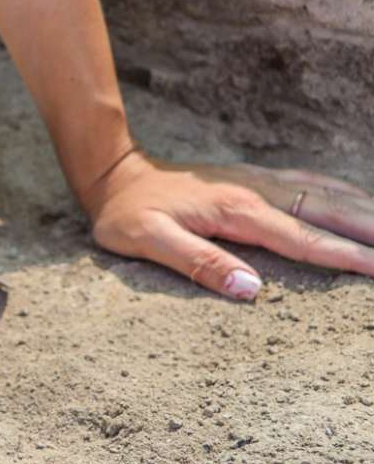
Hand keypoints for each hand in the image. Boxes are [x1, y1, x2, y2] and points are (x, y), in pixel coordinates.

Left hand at [87, 152, 373, 299]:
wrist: (116, 175)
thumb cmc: (127, 214)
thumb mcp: (147, 242)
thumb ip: (197, 263)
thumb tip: (250, 289)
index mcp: (237, 211)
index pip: (303, 239)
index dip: (345, 256)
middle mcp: (257, 191)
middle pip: (328, 211)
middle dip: (371, 230)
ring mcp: (258, 181)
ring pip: (326, 193)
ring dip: (365, 209)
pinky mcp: (254, 179)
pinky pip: (310, 183)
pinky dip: (343, 193)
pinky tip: (359, 201)